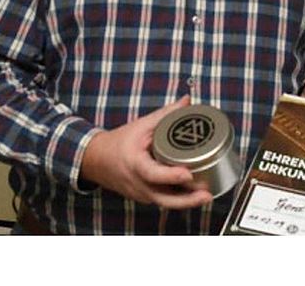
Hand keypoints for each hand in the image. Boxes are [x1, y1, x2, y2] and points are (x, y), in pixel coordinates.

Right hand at [80, 95, 212, 208]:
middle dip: (187, 200)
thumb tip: (187, 101)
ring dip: (187, 202)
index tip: (187, 174)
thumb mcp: (142, 125)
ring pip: (165, 203)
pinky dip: (179, 201)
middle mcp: (138, 183)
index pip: (152, 174)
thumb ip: (166, 114)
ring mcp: (141, 194)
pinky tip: (196, 196)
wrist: (97, 160)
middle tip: (206, 194)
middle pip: (163, 198)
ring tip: (207, 196)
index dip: (171, 176)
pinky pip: (164, 201)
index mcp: (134, 164)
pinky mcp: (145, 198)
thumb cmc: (120, 142)